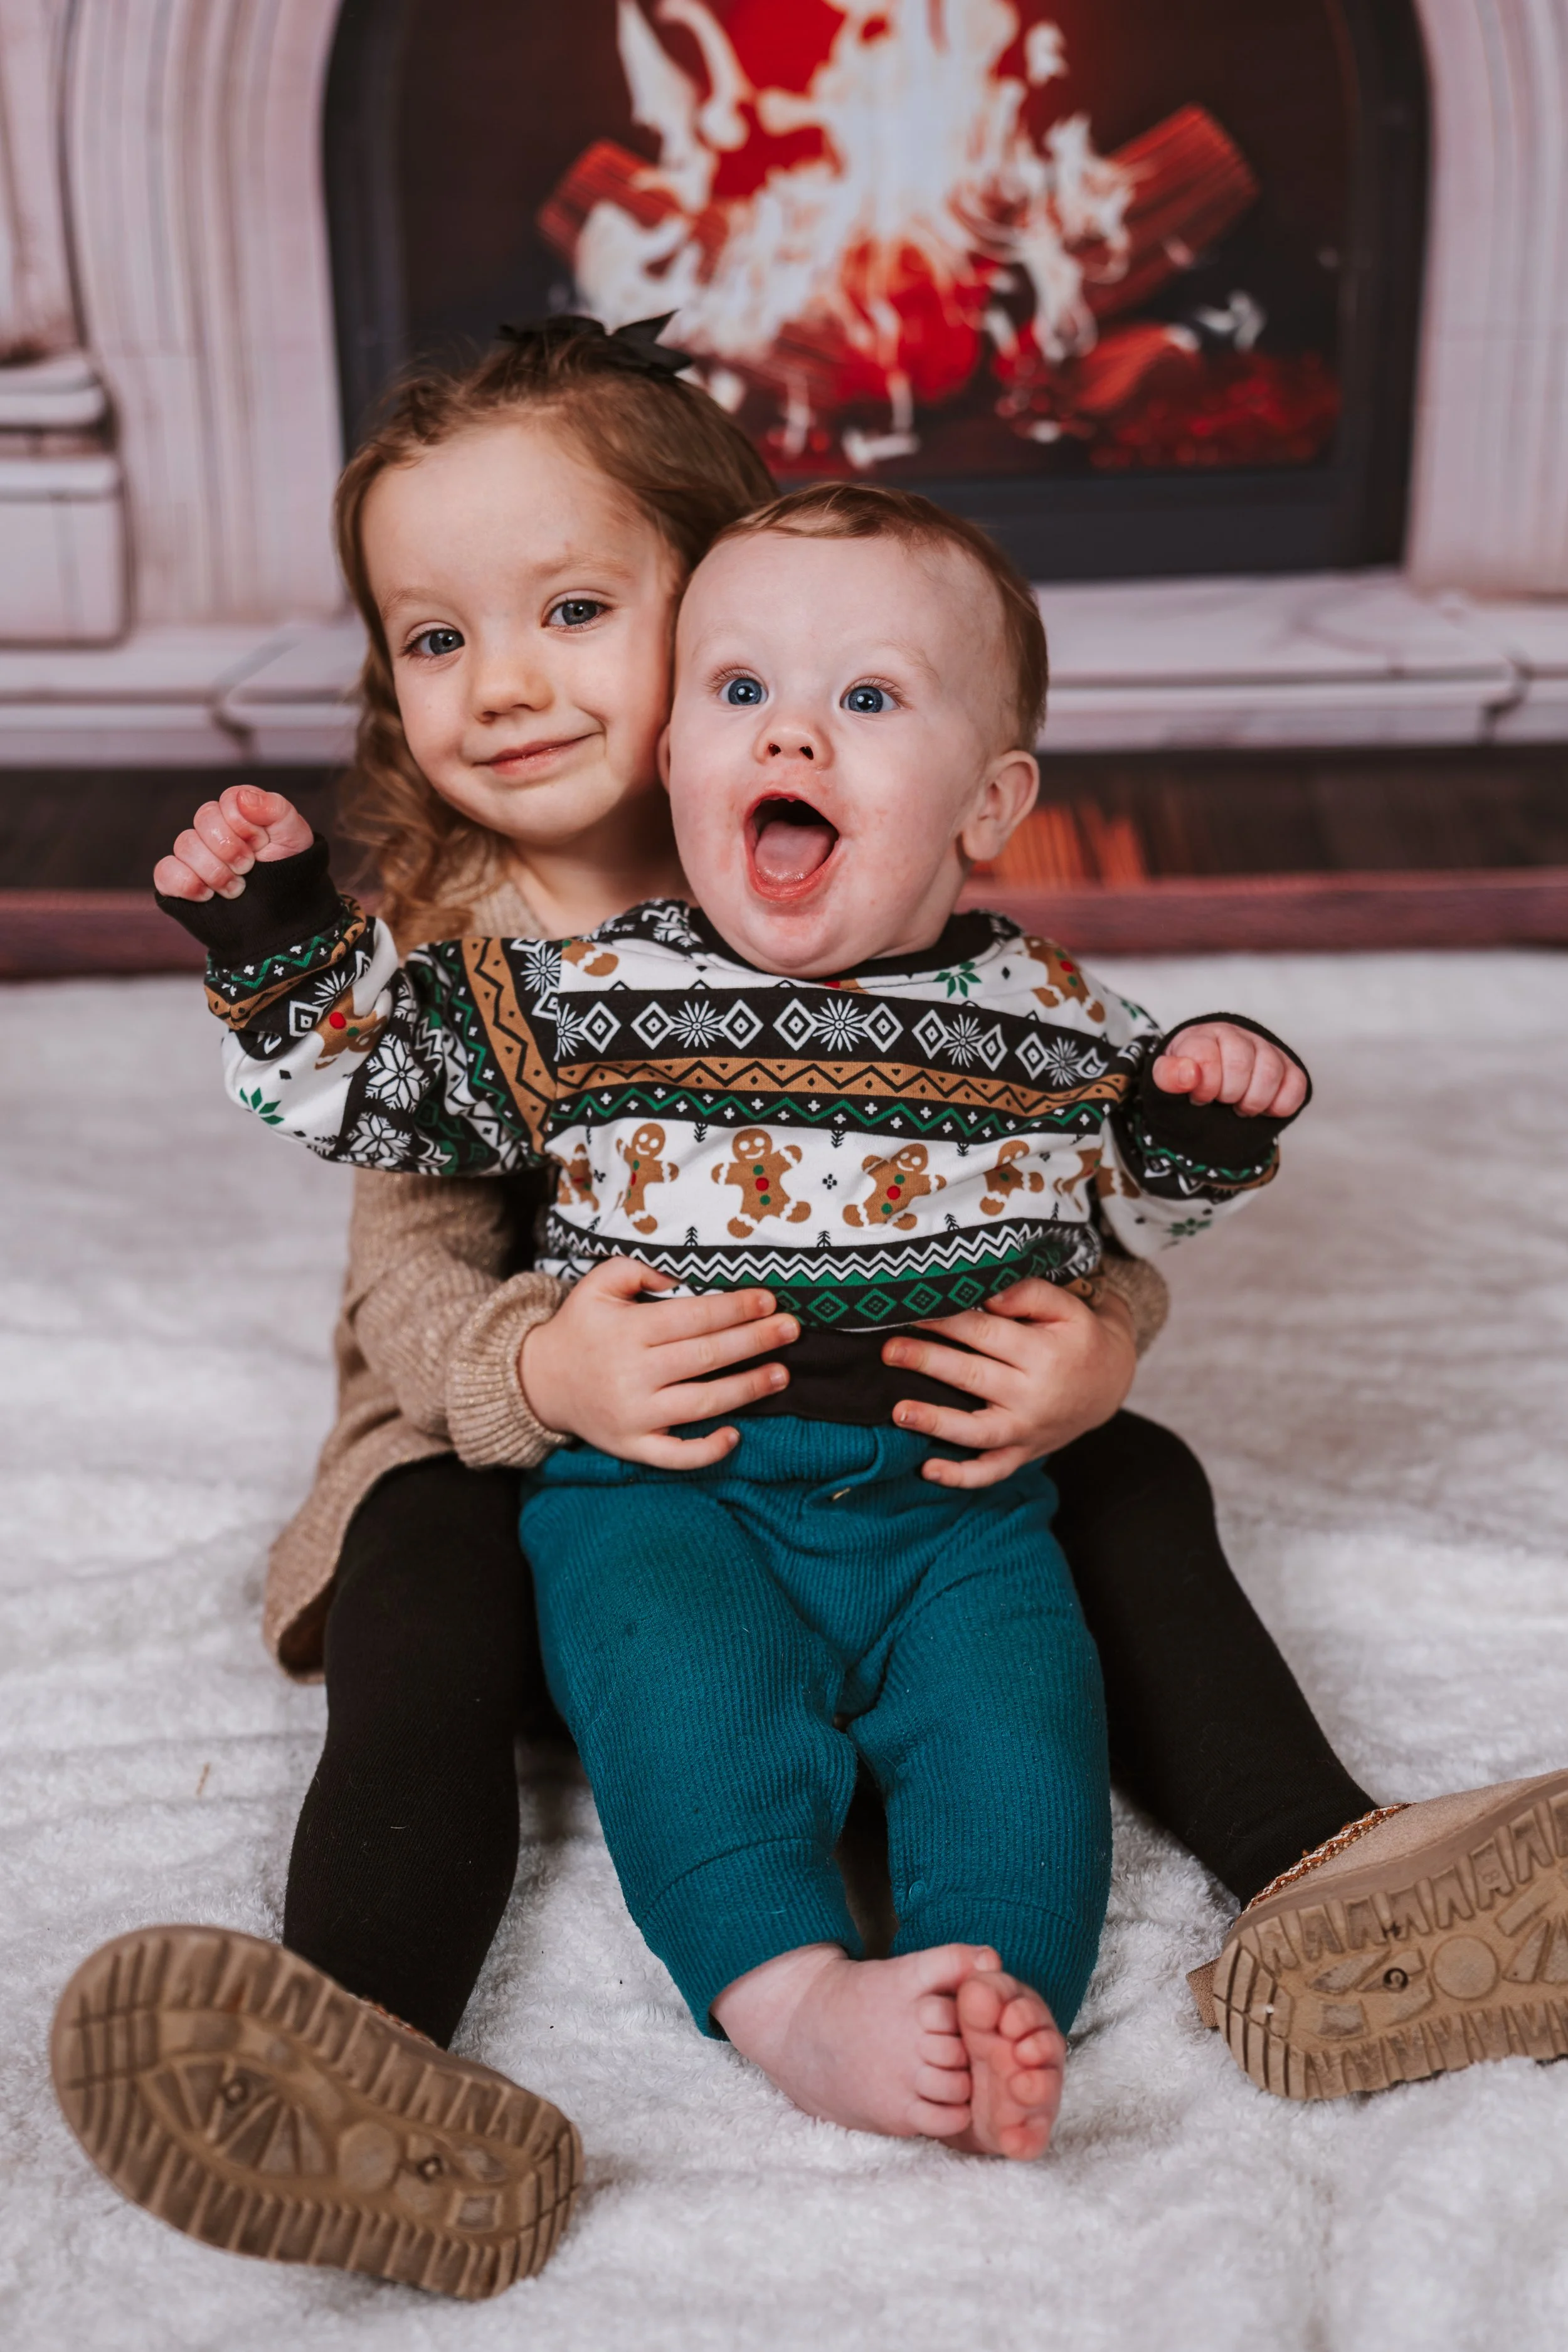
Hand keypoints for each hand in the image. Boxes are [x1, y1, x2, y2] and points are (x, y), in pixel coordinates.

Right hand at [153, 783, 313, 901]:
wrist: (283, 920)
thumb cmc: (288, 873)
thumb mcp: (293, 838)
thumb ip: (275, 809)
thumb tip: (243, 797)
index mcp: (239, 814)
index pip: (228, 800)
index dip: (244, 824)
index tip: (262, 843)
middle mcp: (212, 831)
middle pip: (204, 818)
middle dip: (231, 848)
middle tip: (249, 867)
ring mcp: (194, 857)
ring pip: (185, 844)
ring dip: (214, 870)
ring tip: (237, 889)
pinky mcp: (179, 882)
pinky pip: (164, 872)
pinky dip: (185, 882)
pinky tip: (207, 895)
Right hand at [519, 1256, 798, 1467]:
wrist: (538, 1381)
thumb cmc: (581, 1327)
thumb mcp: (598, 1284)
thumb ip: (639, 1271)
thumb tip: (681, 1279)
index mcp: (628, 1331)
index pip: (694, 1317)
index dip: (736, 1308)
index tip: (769, 1300)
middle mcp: (632, 1374)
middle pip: (707, 1357)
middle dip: (755, 1341)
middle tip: (792, 1330)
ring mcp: (633, 1415)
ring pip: (702, 1404)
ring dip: (748, 1389)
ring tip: (782, 1374)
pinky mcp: (632, 1446)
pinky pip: (675, 1456)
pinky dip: (707, 1450)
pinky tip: (736, 1434)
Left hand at [881, 1279, 1136, 1488]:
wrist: (1110, 1382)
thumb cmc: (1079, 1337)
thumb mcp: (1067, 1307)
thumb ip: (1029, 1293)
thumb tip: (988, 1293)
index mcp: (1043, 1354)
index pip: (984, 1334)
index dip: (946, 1321)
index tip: (911, 1309)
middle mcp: (1034, 1396)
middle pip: (972, 1377)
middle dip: (927, 1362)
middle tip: (889, 1350)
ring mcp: (1028, 1430)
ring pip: (977, 1431)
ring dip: (935, 1422)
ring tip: (898, 1412)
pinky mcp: (1024, 1453)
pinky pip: (992, 1471)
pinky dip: (961, 1476)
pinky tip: (928, 1469)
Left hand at [1152, 1021, 1306, 1118]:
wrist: (1212, 1078)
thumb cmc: (1189, 1078)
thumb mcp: (1167, 1077)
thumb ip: (1168, 1075)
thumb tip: (1188, 1074)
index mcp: (1203, 1036)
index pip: (1206, 1056)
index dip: (1203, 1086)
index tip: (1199, 1097)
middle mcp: (1237, 1036)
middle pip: (1240, 1064)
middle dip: (1228, 1093)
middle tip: (1221, 1101)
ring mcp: (1265, 1049)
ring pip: (1270, 1073)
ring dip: (1253, 1101)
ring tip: (1240, 1107)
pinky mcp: (1288, 1066)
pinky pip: (1296, 1084)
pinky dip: (1280, 1105)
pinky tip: (1264, 1110)